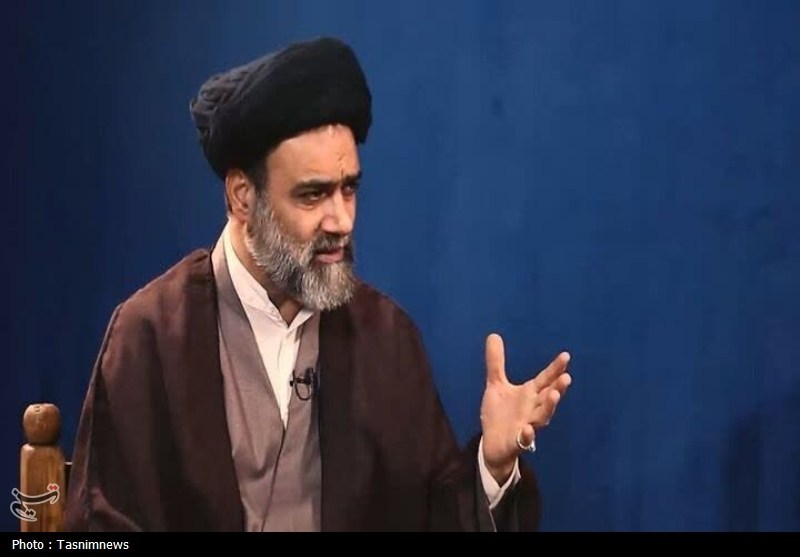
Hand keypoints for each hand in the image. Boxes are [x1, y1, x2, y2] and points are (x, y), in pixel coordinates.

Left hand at [480, 333, 571, 483]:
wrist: (493, 444)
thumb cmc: (499, 414)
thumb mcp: (496, 385)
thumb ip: (496, 362)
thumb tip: (493, 335)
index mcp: (529, 394)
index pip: (545, 379)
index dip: (555, 369)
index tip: (565, 356)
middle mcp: (533, 409)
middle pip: (548, 398)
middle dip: (557, 388)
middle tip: (566, 377)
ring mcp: (527, 425)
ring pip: (542, 417)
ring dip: (549, 407)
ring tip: (555, 396)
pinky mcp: (517, 441)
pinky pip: (524, 439)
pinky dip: (527, 434)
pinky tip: (527, 429)